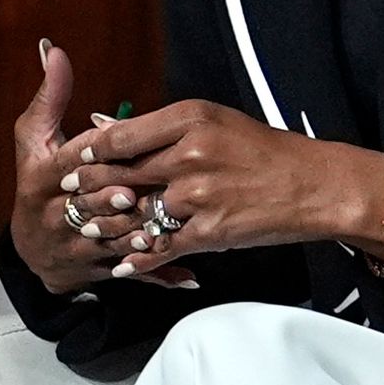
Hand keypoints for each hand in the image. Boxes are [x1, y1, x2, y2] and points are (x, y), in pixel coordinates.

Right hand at [9, 42, 196, 294]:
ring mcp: (77, 245)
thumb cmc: (38, 180)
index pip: (69, 164)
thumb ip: (50, 94)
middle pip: (89, 206)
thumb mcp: (34, 137)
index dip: (93, 159)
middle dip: (114, 203)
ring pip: (110, 241)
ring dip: (136, 238)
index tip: (115, 154)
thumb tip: (52, 48)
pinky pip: (130, 272)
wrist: (32, 248)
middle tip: (138, 197)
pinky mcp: (97, 269)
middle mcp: (57, 214)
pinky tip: (186, 274)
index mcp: (43, 177)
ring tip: (162, 231)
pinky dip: (159, 273)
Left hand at [81, 96, 383, 274]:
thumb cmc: (263, 150)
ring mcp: (199, 195)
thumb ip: (158, 127)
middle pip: (120, 175)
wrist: (315, 184)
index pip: (121, 136)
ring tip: (87, 230)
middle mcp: (190, 154)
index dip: (90, 151)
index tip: (74, 158)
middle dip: (88, 189)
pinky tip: (121, 264)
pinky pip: (162, 246)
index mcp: (189, 119)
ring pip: (136, 213)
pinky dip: (139, 258)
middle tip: (68, 196)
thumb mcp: (212, 121)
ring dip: (108, 226)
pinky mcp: (210, 230)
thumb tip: (105, 125)